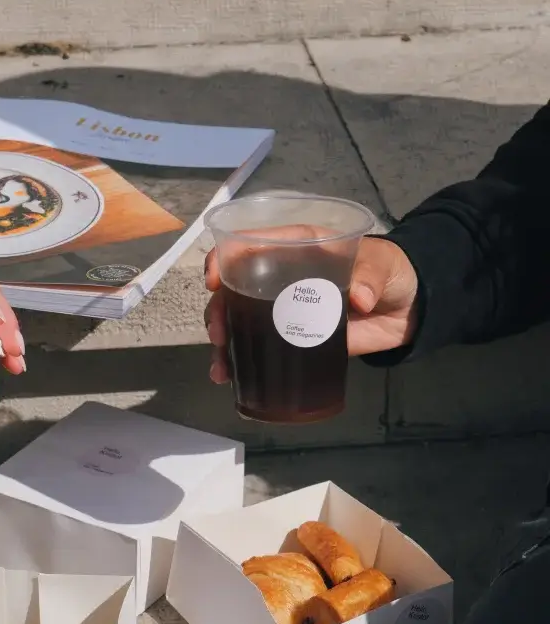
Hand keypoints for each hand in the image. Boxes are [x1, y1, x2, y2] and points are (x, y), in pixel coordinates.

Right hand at [204, 235, 418, 381]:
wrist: (409, 307)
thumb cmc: (390, 270)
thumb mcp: (381, 264)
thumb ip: (370, 275)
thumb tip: (359, 298)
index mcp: (294, 248)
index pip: (248, 246)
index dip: (224, 259)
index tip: (215, 280)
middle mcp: (280, 277)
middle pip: (235, 290)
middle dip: (218, 311)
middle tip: (220, 334)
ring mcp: (285, 311)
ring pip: (240, 321)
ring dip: (224, 341)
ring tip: (222, 365)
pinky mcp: (296, 339)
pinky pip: (262, 348)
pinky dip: (242, 362)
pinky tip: (228, 376)